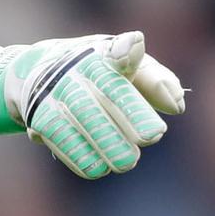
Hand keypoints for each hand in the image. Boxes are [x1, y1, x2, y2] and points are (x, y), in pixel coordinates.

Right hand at [0, 31, 185, 177]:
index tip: (134, 45)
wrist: (37, 73)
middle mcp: (76, 66)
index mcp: (103, 52)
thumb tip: (177, 104)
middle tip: (152, 137)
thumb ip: (155, 83)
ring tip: (127, 162)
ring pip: (82, 113)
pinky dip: (78, 154)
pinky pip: (58, 135)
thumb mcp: (129, 70)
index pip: (117, 51)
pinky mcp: (38, 113)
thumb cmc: (98, 73)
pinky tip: (98, 170)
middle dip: (127, 114)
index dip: (125, 51)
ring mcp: (54, 88)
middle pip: (104, 89)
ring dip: (105, 140)